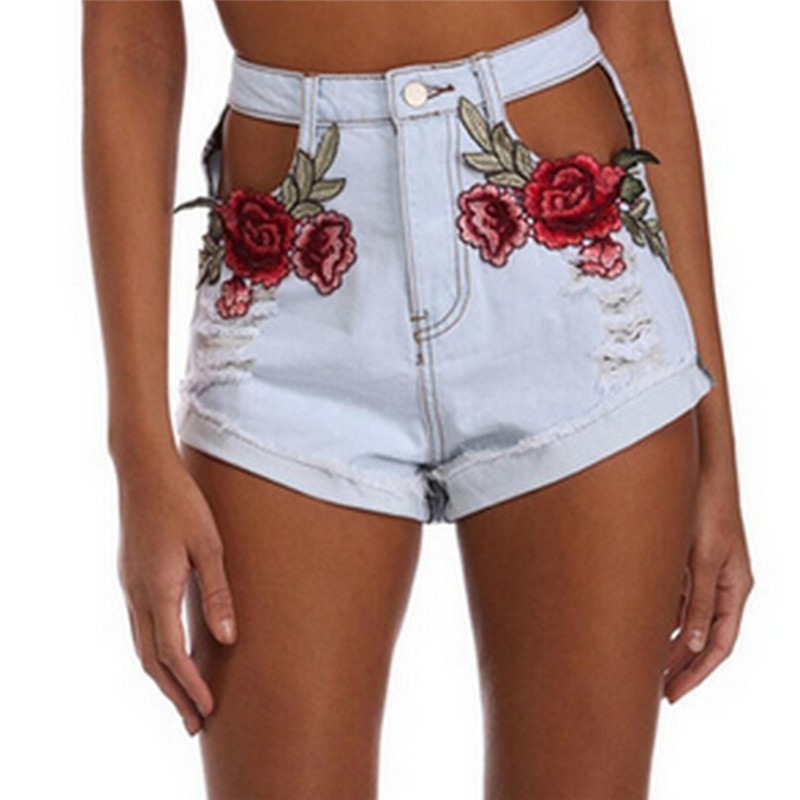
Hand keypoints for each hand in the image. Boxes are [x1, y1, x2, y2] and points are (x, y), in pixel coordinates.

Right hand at [115, 447, 236, 734]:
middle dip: (174, 694)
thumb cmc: (183, 502)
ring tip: (183, 699)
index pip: (172, 654)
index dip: (190, 685)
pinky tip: (168, 656)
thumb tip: (228, 639)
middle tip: (195, 724)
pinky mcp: (131, 577)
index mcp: (157, 590)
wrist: (144, 471)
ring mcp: (129, 587)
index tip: (208, 710)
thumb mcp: (209, 545)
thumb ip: (218, 593)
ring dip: (162, 677)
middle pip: (152, 660)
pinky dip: (154, 653)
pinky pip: (139, 628)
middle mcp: (137, 595)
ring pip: (141, 647)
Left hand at [663, 469, 753, 701]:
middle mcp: (723, 585)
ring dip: (670, 642)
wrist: (701, 468)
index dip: (697, 673)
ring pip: (689, 620)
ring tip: (642, 663)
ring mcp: (706, 572)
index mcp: (733, 588)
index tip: (672, 694)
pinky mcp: (689, 559)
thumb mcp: (700, 557)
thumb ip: (698, 600)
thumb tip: (697, 644)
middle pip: (704, 638)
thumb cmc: (705, 507)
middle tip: (652, 690)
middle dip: (680, 664)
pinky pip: (679, 598)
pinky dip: (664, 616)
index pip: (720, 645)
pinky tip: (642, 625)